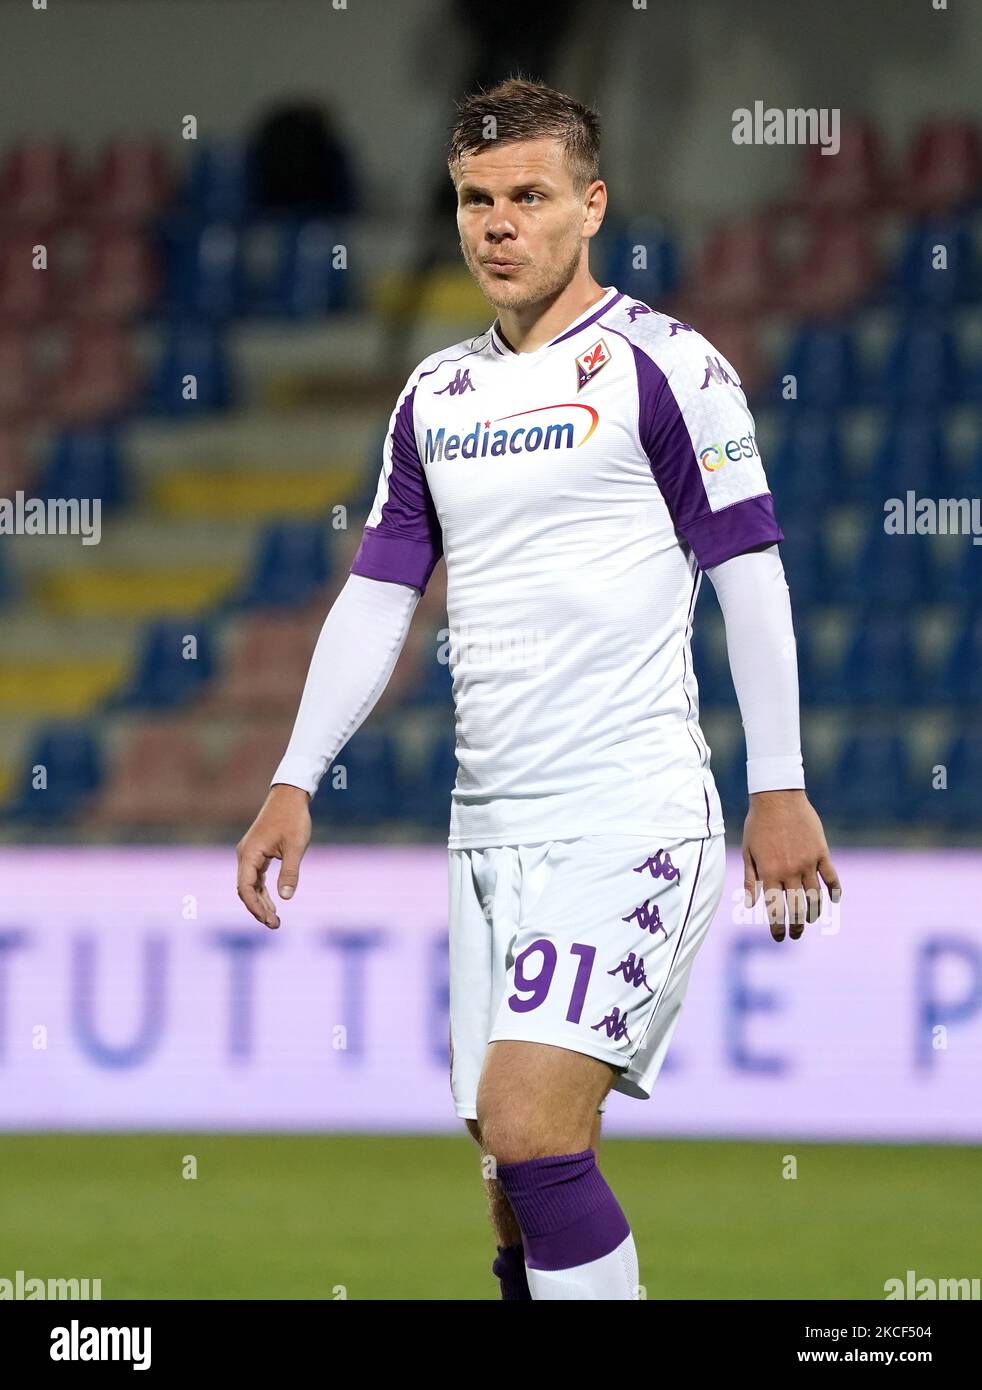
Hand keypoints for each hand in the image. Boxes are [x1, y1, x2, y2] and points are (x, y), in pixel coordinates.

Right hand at [236, 784, 311, 928]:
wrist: (290, 795)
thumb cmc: (293, 819)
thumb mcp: (295, 847)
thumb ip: (289, 872)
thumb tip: (286, 898)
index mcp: (249, 854)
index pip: (246, 888)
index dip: (255, 907)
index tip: (269, 920)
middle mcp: (244, 855)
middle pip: (246, 890)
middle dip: (258, 909)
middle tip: (275, 925)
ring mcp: (249, 854)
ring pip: (250, 885)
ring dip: (260, 902)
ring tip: (274, 919)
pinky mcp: (257, 852)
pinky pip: (255, 877)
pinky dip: (262, 891)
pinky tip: (272, 903)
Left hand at [743, 789, 840, 941]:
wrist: (777, 797)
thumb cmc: (758, 825)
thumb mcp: (748, 852)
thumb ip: (750, 880)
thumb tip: (751, 905)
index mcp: (770, 873)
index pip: (775, 908)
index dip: (777, 926)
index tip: (779, 937)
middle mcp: (790, 871)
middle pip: (798, 907)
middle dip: (797, 925)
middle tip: (796, 934)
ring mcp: (808, 862)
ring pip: (816, 896)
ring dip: (814, 913)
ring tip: (810, 920)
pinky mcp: (822, 852)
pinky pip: (832, 877)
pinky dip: (835, 891)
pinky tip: (834, 900)